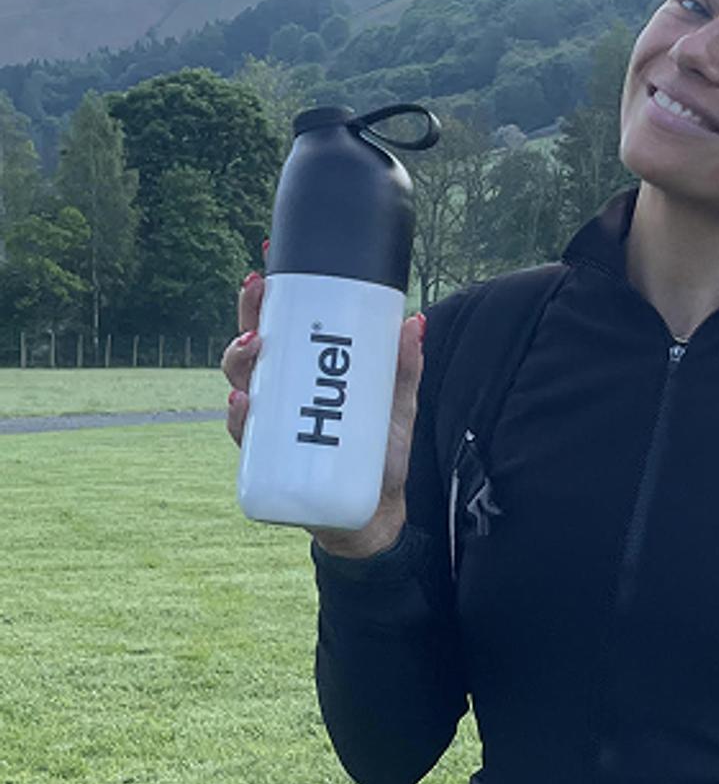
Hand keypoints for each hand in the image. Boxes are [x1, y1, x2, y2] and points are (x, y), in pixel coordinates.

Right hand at [222, 269, 425, 555]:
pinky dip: (241, 418)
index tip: (262, 267)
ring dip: (239, 362)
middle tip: (259, 300)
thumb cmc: (379, 455)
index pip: (277, 326)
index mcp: (305, 373)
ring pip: (241, 385)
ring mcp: (270, 427)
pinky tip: (244, 404)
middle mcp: (281, 396)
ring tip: (254, 349)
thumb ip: (405, 369)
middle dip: (247, 320)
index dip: (262, 298)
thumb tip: (415, 321)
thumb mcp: (398, 406)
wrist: (373, 516)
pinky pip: (245, 436)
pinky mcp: (268, 461)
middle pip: (250, 348)